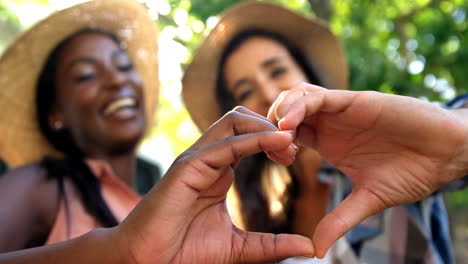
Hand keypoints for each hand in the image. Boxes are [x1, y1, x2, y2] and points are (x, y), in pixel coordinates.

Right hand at [117, 107, 312, 262]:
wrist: (149, 263)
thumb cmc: (186, 252)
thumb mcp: (240, 247)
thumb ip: (273, 244)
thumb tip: (310, 247)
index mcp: (218, 170)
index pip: (248, 137)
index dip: (274, 140)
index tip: (294, 157)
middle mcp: (208, 158)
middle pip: (242, 119)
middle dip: (271, 127)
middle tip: (293, 149)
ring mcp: (196, 159)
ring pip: (233, 121)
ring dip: (265, 127)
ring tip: (288, 143)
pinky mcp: (187, 166)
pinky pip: (225, 144)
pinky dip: (253, 140)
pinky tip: (276, 144)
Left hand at [268, 83, 467, 256]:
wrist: (445, 155)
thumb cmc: (411, 173)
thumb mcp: (368, 199)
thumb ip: (340, 219)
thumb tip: (316, 250)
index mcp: (327, 143)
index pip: (287, 135)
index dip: (276, 145)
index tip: (280, 162)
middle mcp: (329, 124)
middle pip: (284, 113)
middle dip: (272, 127)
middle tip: (277, 149)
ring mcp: (339, 111)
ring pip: (295, 98)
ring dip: (280, 113)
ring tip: (282, 137)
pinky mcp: (353, 101)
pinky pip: (317, 96)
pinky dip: (298, 106)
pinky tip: (290, 124)